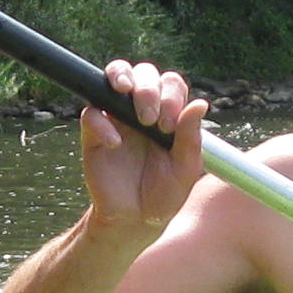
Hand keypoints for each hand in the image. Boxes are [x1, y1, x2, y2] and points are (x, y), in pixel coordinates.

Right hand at [81, 59, 206, 236]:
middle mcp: (142, 109)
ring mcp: (116, 118)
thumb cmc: (164, 193)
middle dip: (148, 88)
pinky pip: (91, 114)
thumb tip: (200, 104)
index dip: (171, 95)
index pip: (171, 84)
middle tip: (151, 120)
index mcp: (169, 114)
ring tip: (125, 92)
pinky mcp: (94, 135)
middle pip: (144, 72)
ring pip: (115, 75)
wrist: (136, 220)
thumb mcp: (184, 170)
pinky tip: (115, 144)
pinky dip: (102, 123)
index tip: (169, 126)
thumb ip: (190, 138)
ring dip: (122, 76)